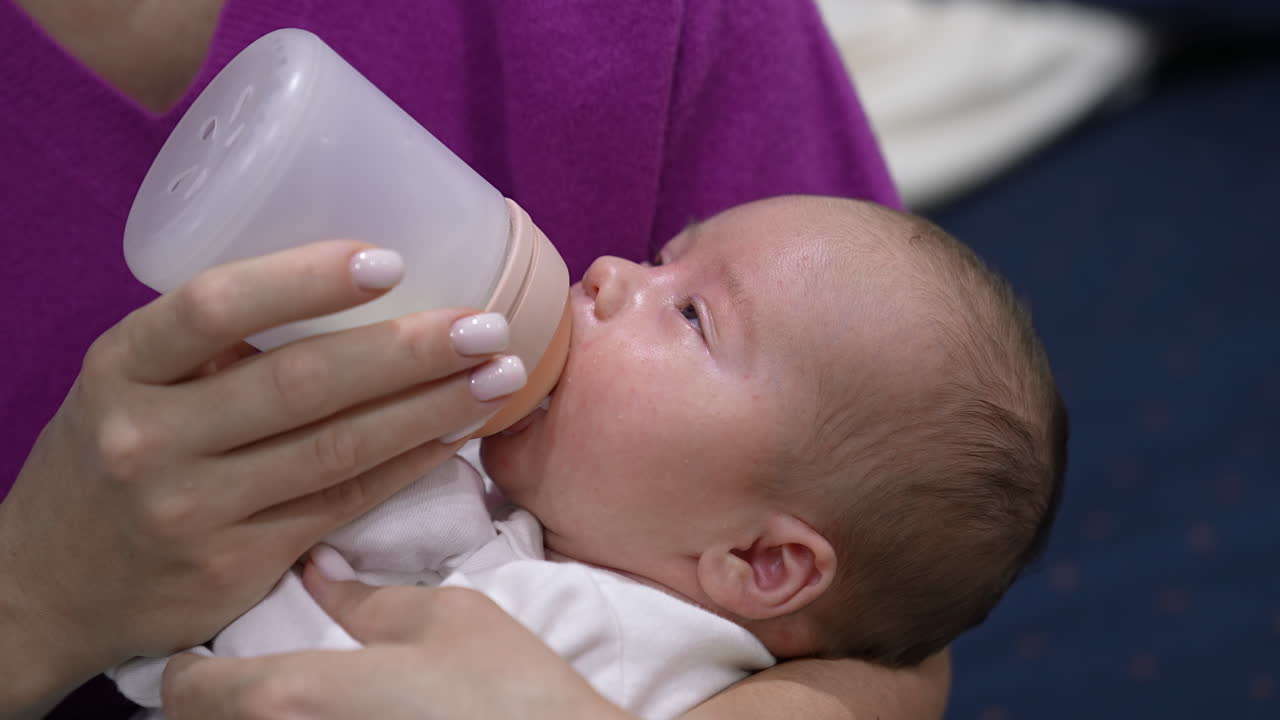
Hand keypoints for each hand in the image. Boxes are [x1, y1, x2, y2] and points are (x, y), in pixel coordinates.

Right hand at [0, 241, 519, 711]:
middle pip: (299, 383)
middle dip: (408, 349)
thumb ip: (211, 344)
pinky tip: (456, 433)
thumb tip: (350, 285)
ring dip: (430, 408)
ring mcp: (194, 511)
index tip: (390, 259)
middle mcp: (151, 439)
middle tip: (485, 323)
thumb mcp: (128, 383)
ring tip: (499, 374)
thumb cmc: (108, 456)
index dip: (307, 279)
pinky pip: (342, 504)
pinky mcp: (236, 566)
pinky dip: (408, 464)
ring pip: (336, 450)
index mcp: (121, 369)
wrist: (49, 587)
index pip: (214, 307)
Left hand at [163, 561, 628, 719]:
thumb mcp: (445, 620)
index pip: (185, 692)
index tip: (206, 655)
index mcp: (293, 697)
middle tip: (253, 673)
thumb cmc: (508, 695)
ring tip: (304, 704)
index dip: (187, 669)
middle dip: (219, 704)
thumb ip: (366, 598)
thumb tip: (319, 573)